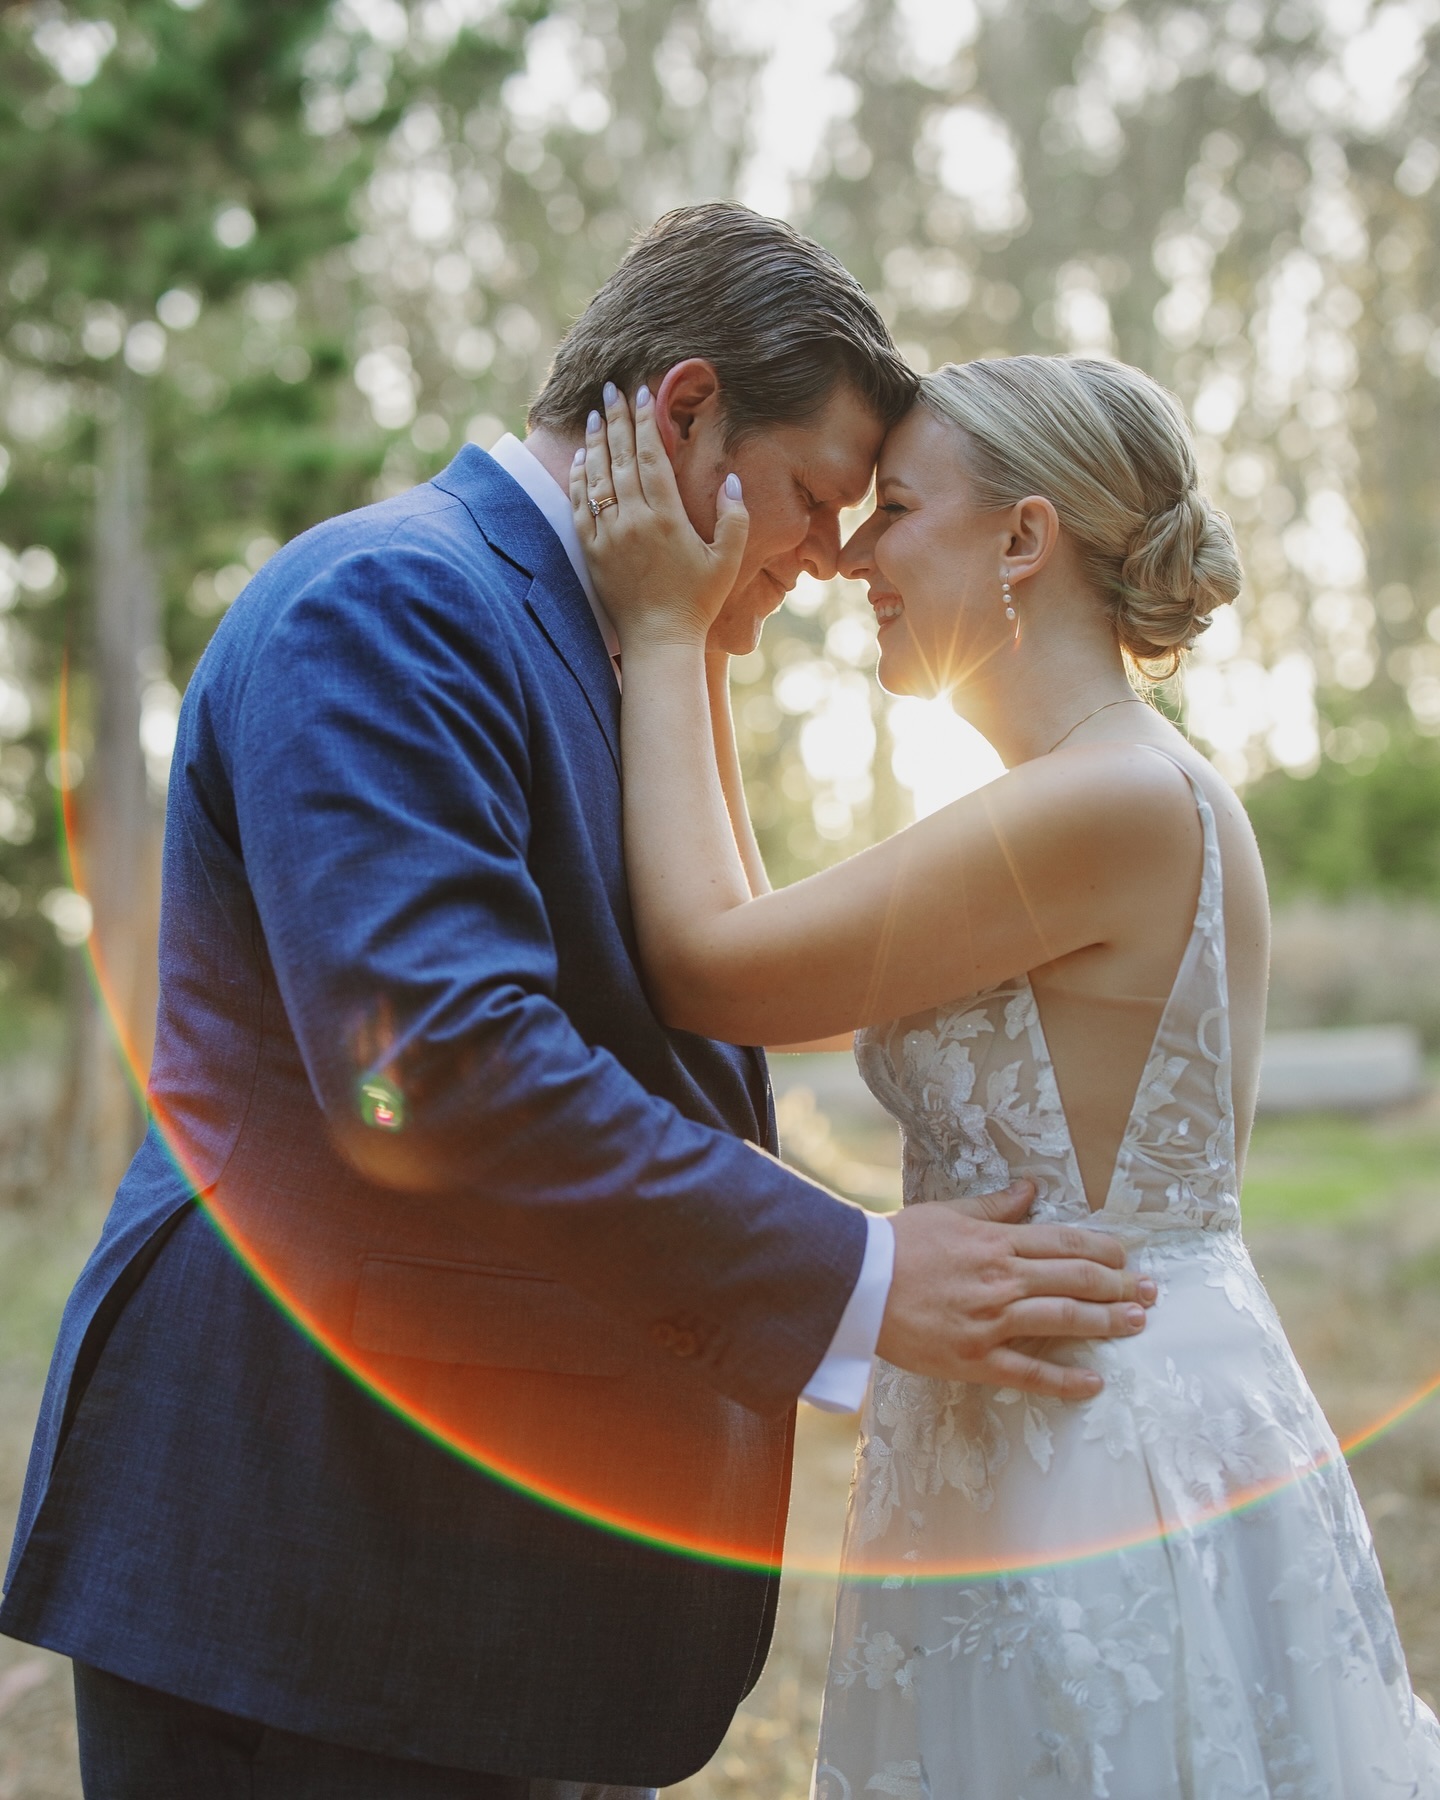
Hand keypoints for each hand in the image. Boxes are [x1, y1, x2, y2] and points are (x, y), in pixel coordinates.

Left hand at [568, 382, 748, 645]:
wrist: (659, 640)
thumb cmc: (698, 601)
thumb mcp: (728, 559)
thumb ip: (734, 516)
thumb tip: (732, 478)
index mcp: (667, 517)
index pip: (651, 456)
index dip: (644, 422)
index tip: (640, 395)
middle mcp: (633, 521)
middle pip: (621, 458)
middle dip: (617, 420)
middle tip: (611, 390)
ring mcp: (609, 536)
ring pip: (598, 477)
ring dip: (596, 443)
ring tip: (596, 416)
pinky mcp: (592, 552)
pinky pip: (580, 506)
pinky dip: (580, 479)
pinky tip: (582, 460)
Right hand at [876, 1183, 1156, 1400]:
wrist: (854, 1283)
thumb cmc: (898, 1244)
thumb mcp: (947, 1214)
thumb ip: (994, 1207)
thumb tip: (1030, 1189)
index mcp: (996, 1242)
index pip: (1066, 1243)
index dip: (1105, 1250)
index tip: (1127, 1257)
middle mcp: (1001, 1279)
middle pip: (1076, 1279)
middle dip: (1120, 1284)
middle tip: (1150, 1291)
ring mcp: (990, 1321)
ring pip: (1063, 1319)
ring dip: (1107, 1321)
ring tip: (1138, 1321)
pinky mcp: (973, 1358)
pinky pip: (1029, 1372)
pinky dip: (1065, 1380)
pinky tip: (1095, 1382)